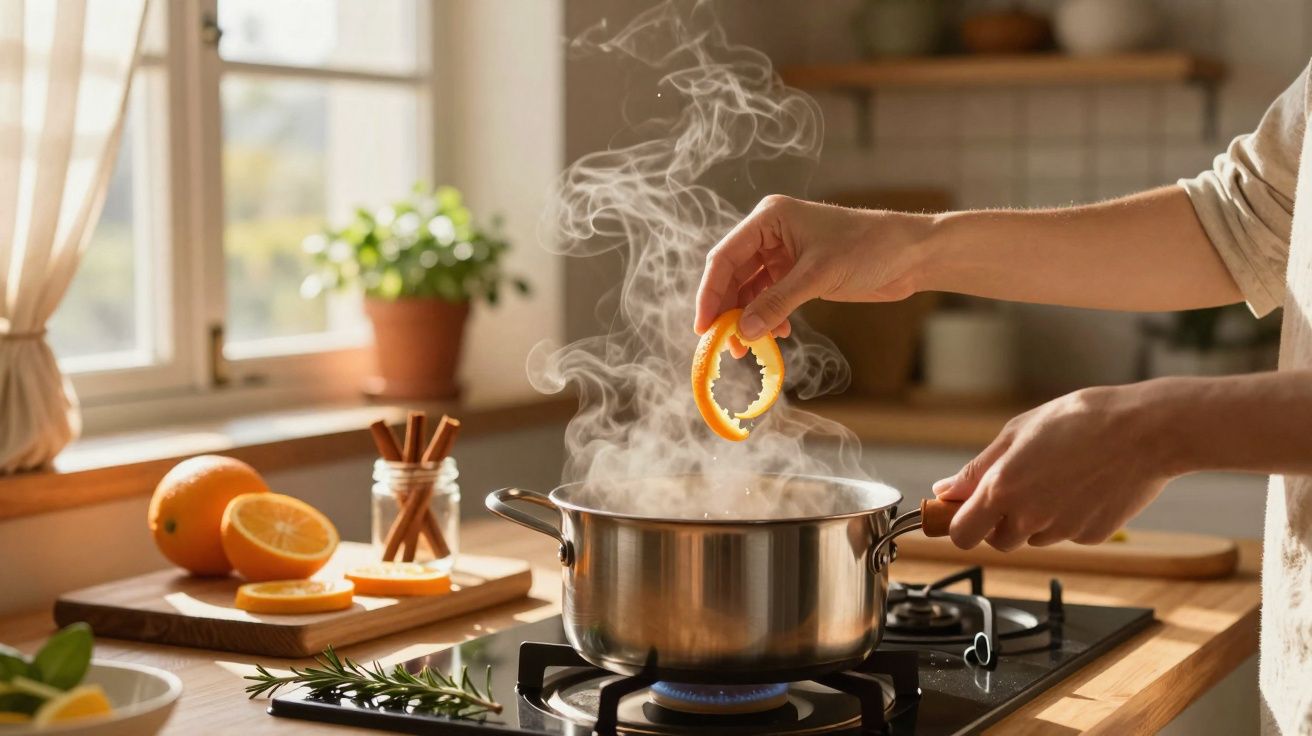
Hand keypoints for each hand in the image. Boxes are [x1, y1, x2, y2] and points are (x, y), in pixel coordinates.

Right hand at [695, 195, 928, 345]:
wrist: (911, 254)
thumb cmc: (869, 248)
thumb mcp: (818, 276)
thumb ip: (777, 302)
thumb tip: (742, 332)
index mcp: (769, 218)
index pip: (724, 257)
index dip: (710, 293)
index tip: (704, 327)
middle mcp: (771, 233)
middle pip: (733, 275)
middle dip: (728, 310)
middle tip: (725, 344)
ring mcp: (784, 253)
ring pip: (750, 289)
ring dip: (748, 318)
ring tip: (749, 348)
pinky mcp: (798, 272)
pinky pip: (770, 297)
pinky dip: (769, 316)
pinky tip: (777, 333)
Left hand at [933, 385, 1173, 550]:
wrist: (1145, 431)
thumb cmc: (1080, 420)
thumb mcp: (1017, 433)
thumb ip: (976, 470)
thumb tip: (945, 491)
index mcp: (1002, 490)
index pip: (961, 535)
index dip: (959, 525)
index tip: (964, 512)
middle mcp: (1029, 518)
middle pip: (997, 541)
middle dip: (999, 522)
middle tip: (1020, 486)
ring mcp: (1062, 531)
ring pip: (1033, 537)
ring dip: (1035, 519)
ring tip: (1059, 477)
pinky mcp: (1092, 537)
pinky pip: (1068, 534)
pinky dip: (1069, 517)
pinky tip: (1085, 486)